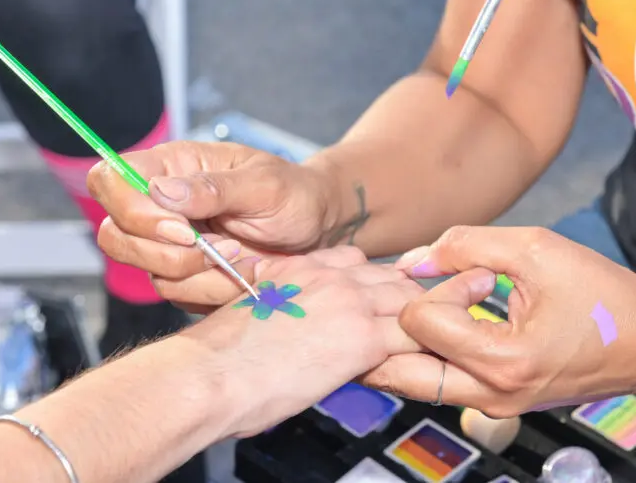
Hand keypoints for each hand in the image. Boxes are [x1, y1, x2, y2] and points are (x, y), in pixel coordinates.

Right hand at [86, 141, 341, 308]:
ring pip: (147, 273)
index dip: (131, 209)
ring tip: (243, 258)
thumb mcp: (265, 185)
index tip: (183, 229)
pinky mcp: (183, 276)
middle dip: (168, 253)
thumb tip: (162, 191)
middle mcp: (160, 204)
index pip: (109, 179)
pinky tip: (245, 275)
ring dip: (200, 275)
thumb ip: (215, 189)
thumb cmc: (294, 194)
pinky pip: (177, 295)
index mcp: (172, 166)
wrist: (317, 231)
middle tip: (221, 249)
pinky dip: (214, 292)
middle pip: (114, 235)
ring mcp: (167, 243)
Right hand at [184, 246, 424, 437]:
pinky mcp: (363, 337)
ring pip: (412, 303)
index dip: (372, 285)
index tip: (377, 305)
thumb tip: (294, 329)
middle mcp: (330, 276)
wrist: (208, 374)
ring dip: (419, 325)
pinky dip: (422, 352)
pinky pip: (413, 337)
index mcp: (300, 267)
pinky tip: (420, 367)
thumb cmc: (216, 359)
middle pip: (392, 278)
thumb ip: (282, 308)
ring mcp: (351, 302)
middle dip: (404, 303)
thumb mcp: (252, 313)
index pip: (357, 261)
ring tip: (426, 347)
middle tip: (411, 330)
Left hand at [362, 227, 635, 417]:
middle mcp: (491, 397)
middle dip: (392, 328)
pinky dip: (428, 352)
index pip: (418, 323)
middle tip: (407, 296)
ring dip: (409, 341)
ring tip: (436, 302)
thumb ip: (466, 246)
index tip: (480, 276)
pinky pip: (439, 382)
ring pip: (414, 381)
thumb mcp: (536, 249)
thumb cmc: (602, 294)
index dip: (436, 286)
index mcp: (503, 362)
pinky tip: (447, 319)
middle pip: (397, 372)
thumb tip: (412, 259)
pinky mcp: (495, 403)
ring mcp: (492, 407)